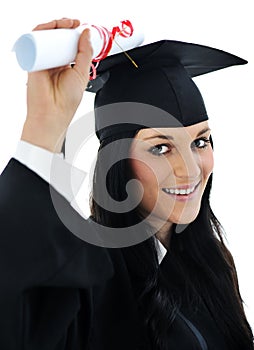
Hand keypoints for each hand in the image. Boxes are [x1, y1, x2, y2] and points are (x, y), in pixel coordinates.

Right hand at [21, 18, 92, 151]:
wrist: (53, 113)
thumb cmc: (67, 101)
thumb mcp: (82, 74)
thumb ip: (85, 54)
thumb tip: (87, 34)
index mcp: (65, 65)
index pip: (68, 44)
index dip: (74, 33)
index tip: (81, 27)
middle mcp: (53, 61)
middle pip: (56, 38)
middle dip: (65, 26)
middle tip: (74, 23)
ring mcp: (42, 60)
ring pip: (45, 37)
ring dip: (55, 25)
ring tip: (65, 24)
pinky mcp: (31, 60)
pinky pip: (33, 40)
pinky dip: (41, 30)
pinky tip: (51, 27)